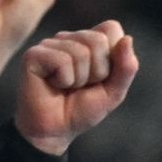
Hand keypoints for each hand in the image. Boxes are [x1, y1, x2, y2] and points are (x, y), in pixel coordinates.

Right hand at [15, 20, 137, 156]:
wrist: (54, 132)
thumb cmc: (80, 111)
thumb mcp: (113, 92)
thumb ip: (126, 68)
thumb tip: (127, 39)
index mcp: (88, 41)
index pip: (111, 28)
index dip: (112, 57)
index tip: (99, 77)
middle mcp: (69, 38)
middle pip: (97, 40)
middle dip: (96, 71)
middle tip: (81, 86)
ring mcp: (49, 44)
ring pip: (81, 52)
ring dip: (79, 80)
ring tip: (66, 88)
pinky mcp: (34, 55)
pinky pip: (62, 61)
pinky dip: (64, 81)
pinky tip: (53, 86)